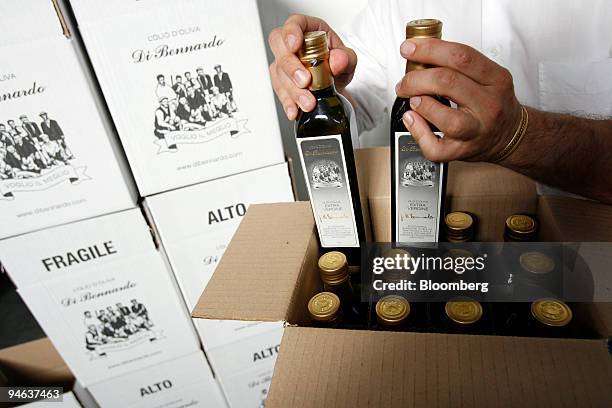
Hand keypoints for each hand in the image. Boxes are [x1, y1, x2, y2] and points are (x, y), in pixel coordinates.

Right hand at [268, 14, 357, 119]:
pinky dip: (288, 102)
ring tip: (308, 103)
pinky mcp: (281, 81)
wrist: (334, 85)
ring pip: (279, 73)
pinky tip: (294, 110)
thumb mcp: (348, 60)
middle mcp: (292, 45)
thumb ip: (346, 58)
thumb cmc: (337, 64)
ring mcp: (283, 63)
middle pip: (279, 48)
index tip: (295, 45)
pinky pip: (279, 91)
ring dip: (292, 90)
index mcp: (308, 29)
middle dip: (290, 67)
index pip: (294, 23)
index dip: (291, 32)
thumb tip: (337, 61)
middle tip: (305, 81)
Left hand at [396, 38, 521, 161]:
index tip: (409, 49)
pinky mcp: (462, 152)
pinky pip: (435, 146)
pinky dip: (418, 132)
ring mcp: (477, 131)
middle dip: (416, 79)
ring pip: (446, 118)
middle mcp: (489, 105)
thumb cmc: (493, 104)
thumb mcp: (489, 76)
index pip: (461, 57)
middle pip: (448, 83)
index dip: (429, 50)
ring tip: (413, 100)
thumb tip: (421, 54)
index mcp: (496, 80)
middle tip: (405, 82)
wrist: (510, 135)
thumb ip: (459, 65)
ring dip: (421, 104)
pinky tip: (413, 120)